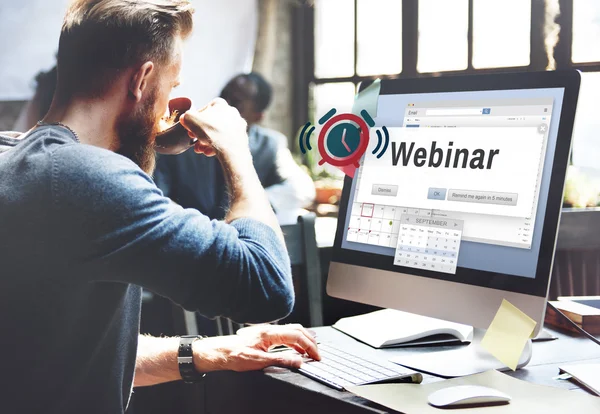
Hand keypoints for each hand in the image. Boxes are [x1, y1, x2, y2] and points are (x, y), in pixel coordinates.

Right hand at [179, 98, 248, 157]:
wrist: (231, 149)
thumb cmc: (211, 131)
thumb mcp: (190, 119)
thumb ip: (186, 116)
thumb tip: (185, 118)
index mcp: (220, 104)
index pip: (204, 109)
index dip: (194, 119)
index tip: (189, 128)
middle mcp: (232, 112)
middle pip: (211, 123)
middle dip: (200, 133)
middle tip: (193, 140)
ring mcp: (238, 126)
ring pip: (218, 133)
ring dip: (207, 142)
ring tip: (200, 149)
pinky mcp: (241, 138)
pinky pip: (226, 141)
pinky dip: (217, 147)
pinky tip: (209, 153)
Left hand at [193, 324, 319, 372]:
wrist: (220, 352)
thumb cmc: (234, 355)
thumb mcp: (258, 362)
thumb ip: (280, 360)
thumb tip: (298, 361)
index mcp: (269, 333)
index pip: (297, 336)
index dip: (309, 346)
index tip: (316, 356)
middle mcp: (269, 329)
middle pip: (297, 330)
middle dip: (310, 341)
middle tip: (317, 354)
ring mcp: (267, 331)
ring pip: (292, 331)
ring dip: (303, 340)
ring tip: (310, 352)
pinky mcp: (265, 335)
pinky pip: (285, 335)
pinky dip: (295, 341)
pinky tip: (296, 349)